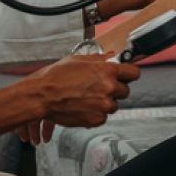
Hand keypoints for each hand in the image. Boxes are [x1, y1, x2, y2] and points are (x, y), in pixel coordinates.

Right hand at [12, 55, 139, 144]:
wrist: (42, 96)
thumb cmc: (56, 76)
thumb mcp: (77, 60)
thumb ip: (98, 59)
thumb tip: (111, 56)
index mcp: (107, 70)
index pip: (134, 73)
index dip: (128, 75)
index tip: (124, 77)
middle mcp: (109, 88)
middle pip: (125, 91)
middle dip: (114, 90)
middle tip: (98, 89)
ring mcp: (104, 106)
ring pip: (114, 105)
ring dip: (104, 103)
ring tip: (86, 98)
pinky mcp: (97, 119)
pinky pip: (103, 117)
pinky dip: (95, 114)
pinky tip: (82, 107)